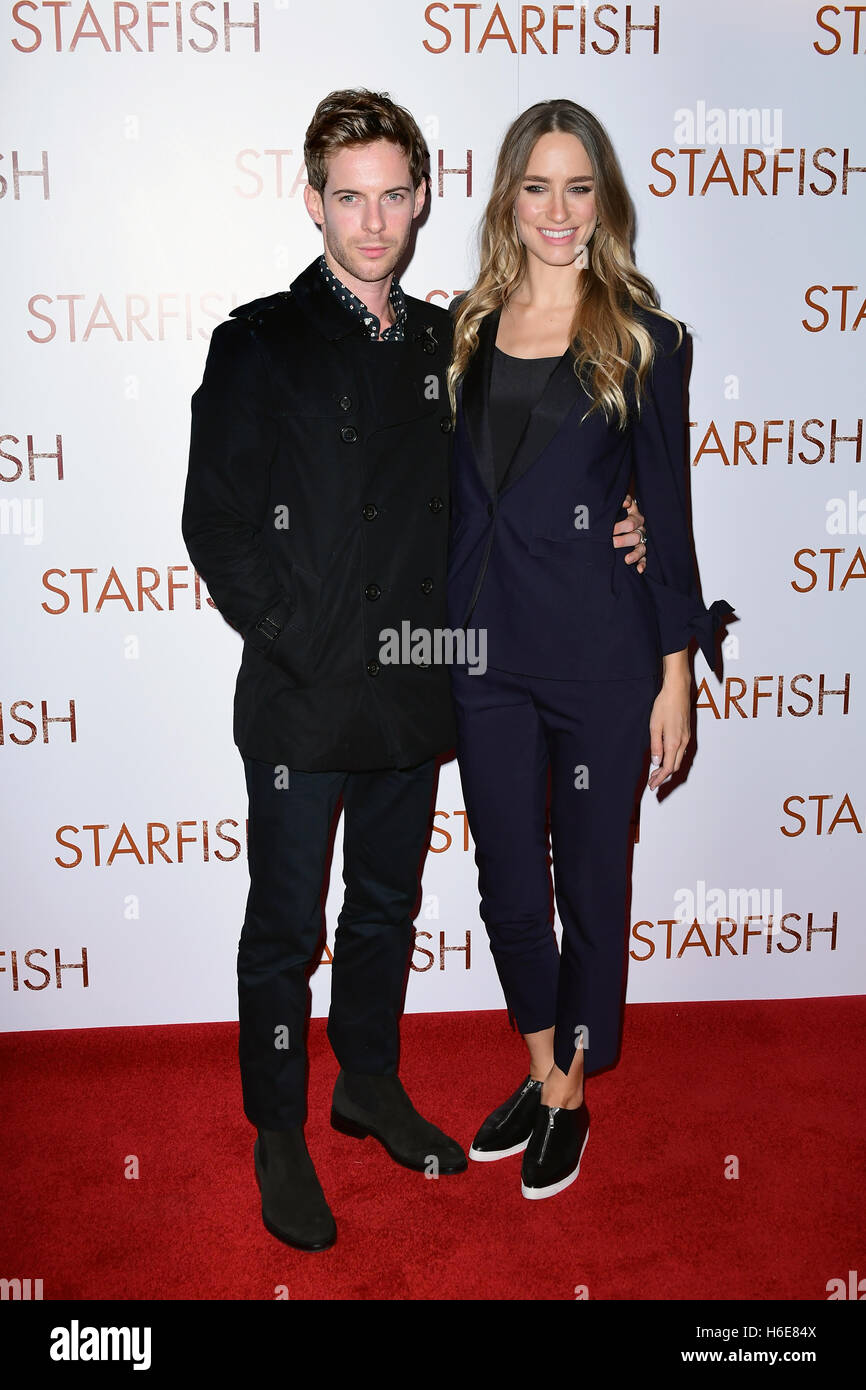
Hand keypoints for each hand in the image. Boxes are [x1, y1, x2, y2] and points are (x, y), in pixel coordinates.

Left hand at [613, 494, 645, 572]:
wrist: (617, 521)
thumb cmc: (615, 513)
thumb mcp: (617, 506)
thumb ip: (621, 502)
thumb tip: (625, 503)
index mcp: (633, 516)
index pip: (631, 520)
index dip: (621, 525)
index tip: (611, 530)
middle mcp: (639, 528)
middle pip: (634, 534)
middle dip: (622, 539)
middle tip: (611, 543)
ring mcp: (641, 540)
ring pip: (641, 547)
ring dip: (634, 554)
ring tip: (626, 559)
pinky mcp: (642, 552)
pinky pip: (645, 558)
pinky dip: (642, 564)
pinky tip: (639, 570)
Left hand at [648, 663, 690, 790]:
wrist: (678, 690)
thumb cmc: (665, 705)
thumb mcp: (655, 726)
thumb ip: (656, 745)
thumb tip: (656, 762)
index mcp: (674, 742)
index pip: (667, 767)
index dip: (659, 778)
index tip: (652, 785)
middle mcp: (683, 742)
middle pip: (674, 766)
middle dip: (663, 776)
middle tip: (652, 781)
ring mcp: (686, 738)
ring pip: (678, 759)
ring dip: (668, 768)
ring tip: (656, 772)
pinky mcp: (686, 733)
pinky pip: (680, 751)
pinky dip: (672, 759)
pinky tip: (664, 757)